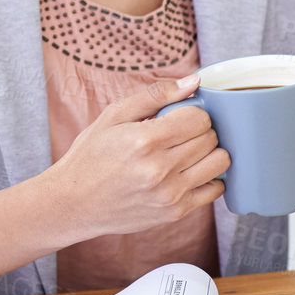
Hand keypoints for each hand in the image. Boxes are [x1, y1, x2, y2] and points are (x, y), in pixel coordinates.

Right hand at [42, 74, 229, 243]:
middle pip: (210, 138)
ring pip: (220, 163)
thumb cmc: (91, 156)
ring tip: (188, 152)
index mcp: (144, 140)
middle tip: (180, 134)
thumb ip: (155, 95)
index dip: (193, 112)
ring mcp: (170, 194)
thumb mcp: (114, 116)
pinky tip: (190, 172)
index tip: (180, 117)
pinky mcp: (175, 213)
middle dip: (200, 130)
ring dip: (209, 153)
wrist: (74, 202)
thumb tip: (194, 81)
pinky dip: (209, 177)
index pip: (199, 118)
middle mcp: (160, 169)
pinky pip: (215, 190)